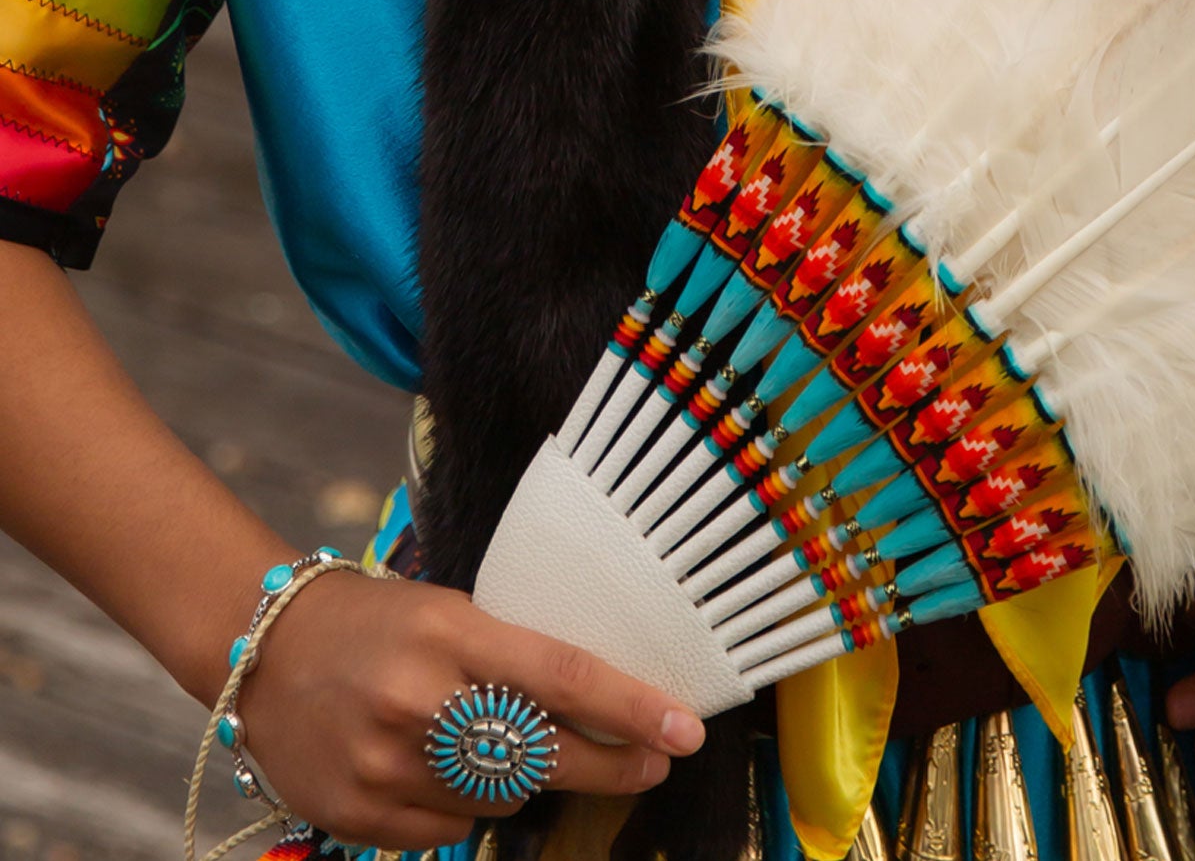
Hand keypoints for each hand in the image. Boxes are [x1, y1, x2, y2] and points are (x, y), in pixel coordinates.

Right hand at [239, 571, 705, 850]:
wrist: (265, 651)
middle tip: (653, 763)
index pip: (564, 678)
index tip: (686, 729)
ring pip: (500, 800)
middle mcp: (419, 700)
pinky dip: (464, 807)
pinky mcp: (354, 814)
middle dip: (614, 766)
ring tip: (502, 745)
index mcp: (451, 632)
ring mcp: (384, 764)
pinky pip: (448, 829)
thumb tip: (599, 706)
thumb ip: (512, 657)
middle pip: (545, 754)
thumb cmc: (377, 621)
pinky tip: (443, 771)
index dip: (633, 708)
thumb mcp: (451, 610)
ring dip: (524, 782)